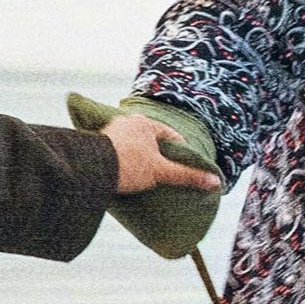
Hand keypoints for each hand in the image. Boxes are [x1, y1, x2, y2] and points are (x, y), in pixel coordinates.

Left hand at [106, 112, 222, 195]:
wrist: (90, 171)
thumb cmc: (128, 166)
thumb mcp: (161, 172)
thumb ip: (187, 176)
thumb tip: (214, 181)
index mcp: (145, 123)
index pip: (171, 135)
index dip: (180, 152)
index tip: (182, 167)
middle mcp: (128, 122)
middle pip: (152, 140)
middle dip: (158, 155)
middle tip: (164, 172)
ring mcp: (112, 131)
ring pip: (135, 145)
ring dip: (141, 157)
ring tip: (146, 175)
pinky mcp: (99, 143)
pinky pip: (120, 150)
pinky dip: (126, 160)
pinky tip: (128, 173)